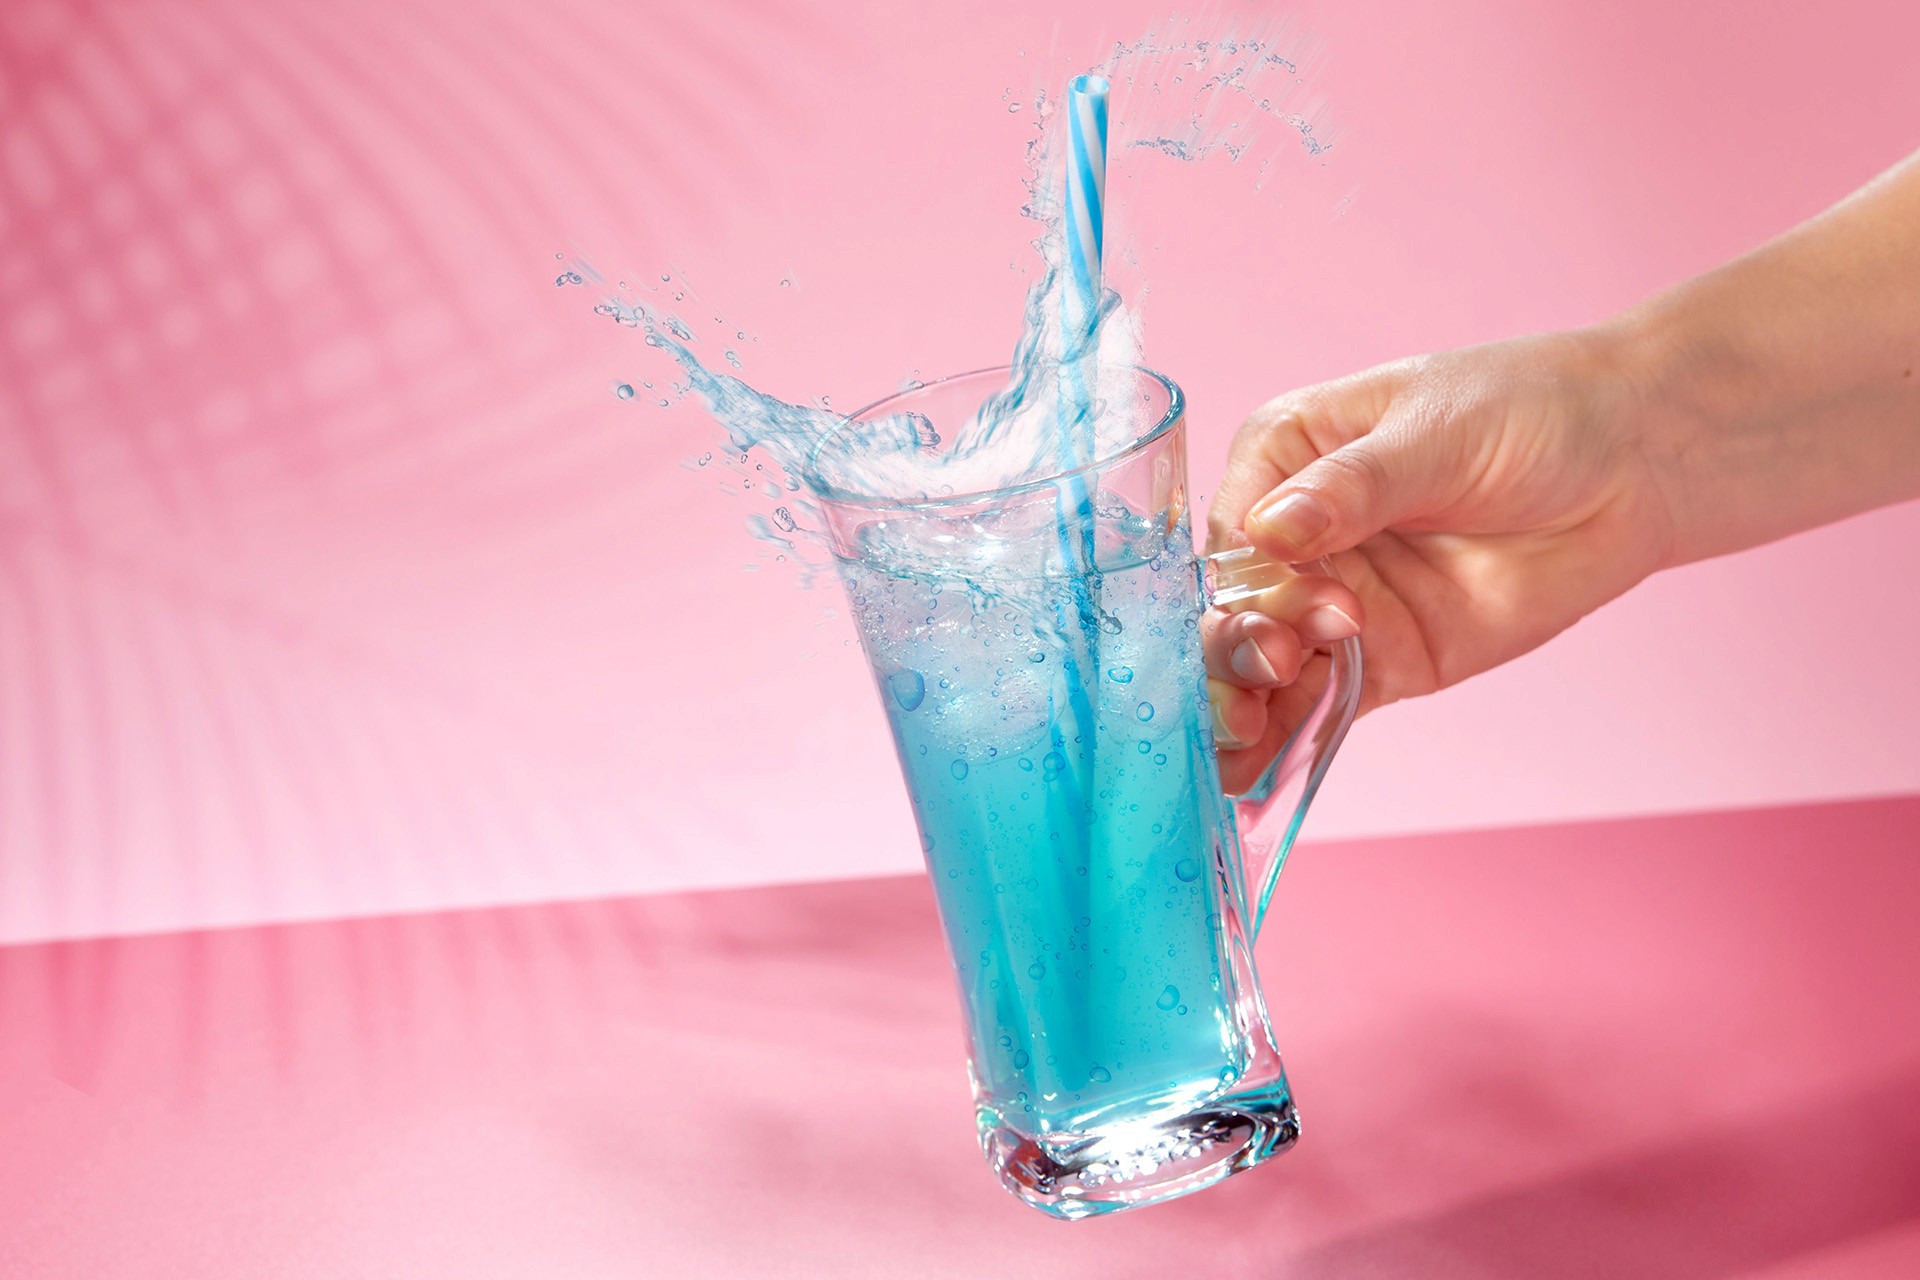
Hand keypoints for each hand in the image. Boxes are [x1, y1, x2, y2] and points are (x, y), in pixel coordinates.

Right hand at [1202, 329, 1678, 794]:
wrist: (1635, 463)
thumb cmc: (1532, 411)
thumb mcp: (1436, 433)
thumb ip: (1352, 489)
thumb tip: (1273, 531)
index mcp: (1287, 459)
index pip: (1233, 532)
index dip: (1238, 581)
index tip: (1273, 611)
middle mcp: (1297, 536)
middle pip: (1237, 606)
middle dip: (1235, 644)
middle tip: (1275, 662)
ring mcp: (1336, 603)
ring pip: (1265, 666)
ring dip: (1245, 702)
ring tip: (1246, 728)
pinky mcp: (1381, 661)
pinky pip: (1319, 706)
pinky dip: (1285, 740)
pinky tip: (1253, 768)